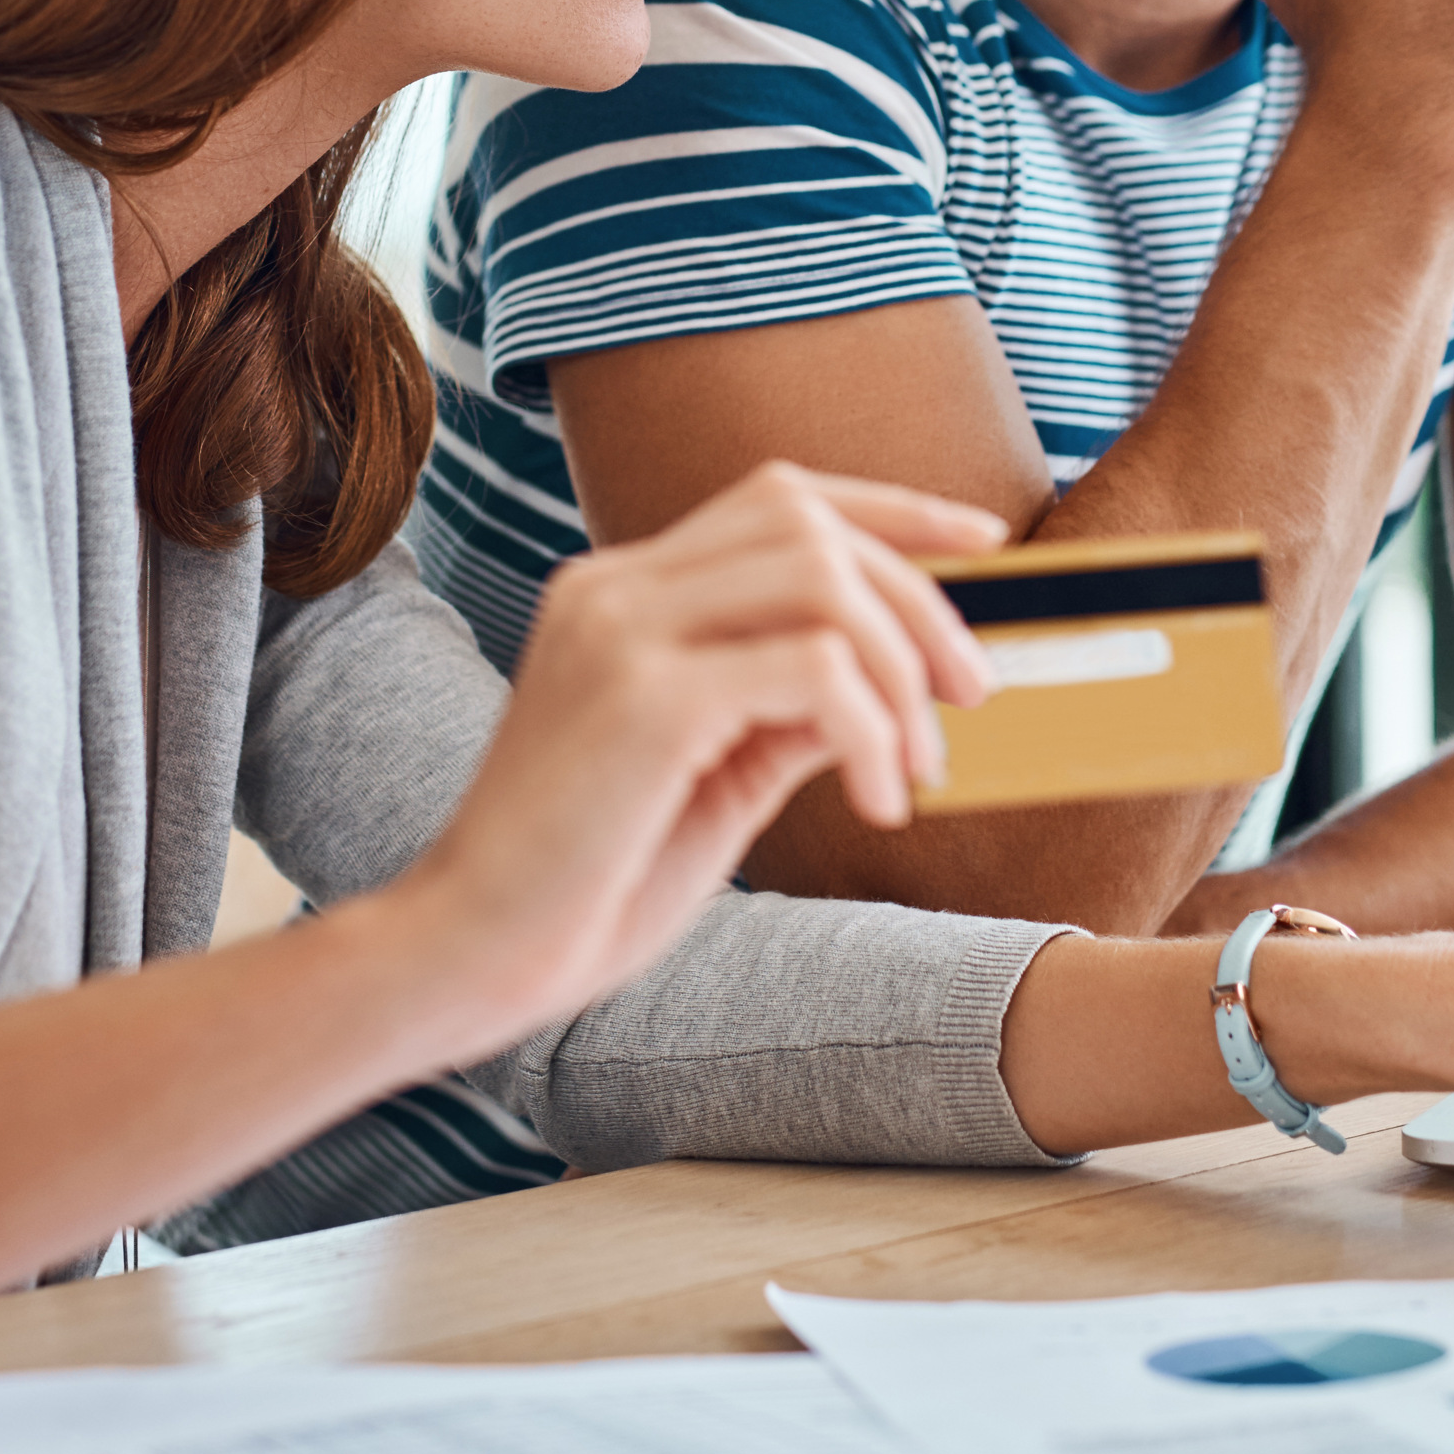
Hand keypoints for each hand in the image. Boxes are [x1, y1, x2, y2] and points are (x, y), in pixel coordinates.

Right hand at [386, 462, 1002, 1049]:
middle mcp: (613, 587)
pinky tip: (879, 807)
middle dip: (919, 598)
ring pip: (820, 576)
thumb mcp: (714, 778)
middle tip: (971, 696)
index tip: (983, 545)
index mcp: (619, 594)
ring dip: (903, 670)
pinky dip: (873, 731)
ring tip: (917, 770)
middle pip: (809, 521)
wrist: (469, 955)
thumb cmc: (586, 884)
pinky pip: (813, 668)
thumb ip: (787, 711)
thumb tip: (889, 677)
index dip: (893, 509)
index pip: (777, 498)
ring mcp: (621, 631)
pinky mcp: (644, 697)